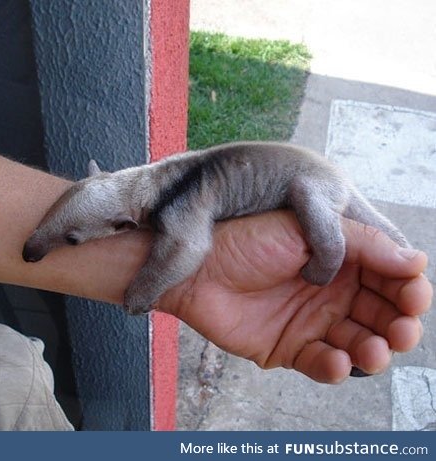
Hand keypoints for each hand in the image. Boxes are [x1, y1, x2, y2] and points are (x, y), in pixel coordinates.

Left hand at [158, 211, 432, 383]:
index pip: (391, 279)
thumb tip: (416, 261)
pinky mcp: (289, 348)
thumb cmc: (247, 240)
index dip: (408, 290)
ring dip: (373, 351)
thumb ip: (362, 245)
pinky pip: (323, 364)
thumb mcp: (308, 230)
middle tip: (401, 330)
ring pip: (360, 344)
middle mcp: (333, 292)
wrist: (196, 268)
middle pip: (382, 316)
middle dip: (399, 326)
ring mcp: (312, 322)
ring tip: (371, 349)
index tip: (413, 296)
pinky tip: (336, 361)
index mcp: (343, 260)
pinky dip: (335, 368)